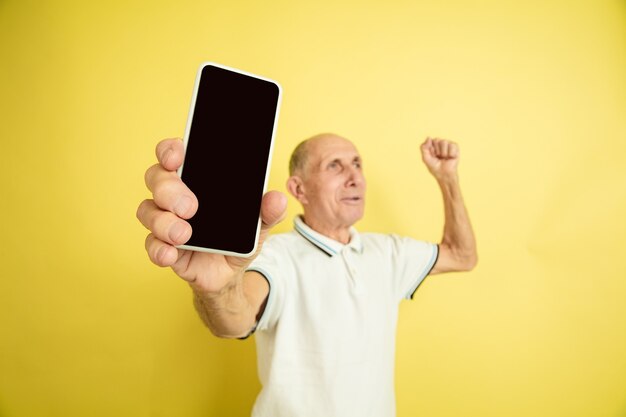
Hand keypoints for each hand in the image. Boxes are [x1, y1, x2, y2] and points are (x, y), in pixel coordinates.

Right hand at [136, 138, 286, 293]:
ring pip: (148, 210)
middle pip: (157, 177)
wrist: (230, 273)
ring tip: (184, 234)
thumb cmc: (238, 238)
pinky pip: (151, 244)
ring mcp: (165, 220)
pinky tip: (170, 254)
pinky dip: (159, 249)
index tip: (177, 157)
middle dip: (168, 189)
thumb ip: (268, 211)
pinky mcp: (163, 246)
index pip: (175, 153)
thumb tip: (277, 199)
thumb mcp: (259, 224)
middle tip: (190, 206)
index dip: (170, 150)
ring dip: (163, 221)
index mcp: (197, 179)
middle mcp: (175, 195)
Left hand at [420, 137, 459, 180]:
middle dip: (437, 150)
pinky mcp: (455, 147)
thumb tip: (429, 137)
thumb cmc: (435, 167)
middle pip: (437, 140)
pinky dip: (451, 153)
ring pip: (444, 142)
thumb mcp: (426, 158)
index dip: (431, 150)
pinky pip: (452, 145)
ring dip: (443, 152)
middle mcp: (440, 143)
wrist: (444, 174)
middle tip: (439, 157)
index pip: (430, 141)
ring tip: (444, 158)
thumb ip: (424, 147)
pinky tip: (450, 157)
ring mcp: (448, 144)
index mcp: (432, 145)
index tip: (432, 156)